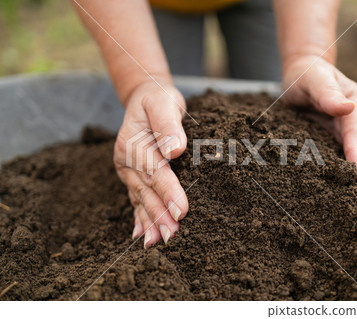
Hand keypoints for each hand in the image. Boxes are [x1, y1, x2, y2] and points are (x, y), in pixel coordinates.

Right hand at [114, 81, 188, 247]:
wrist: (145, 98)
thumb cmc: (158, 100)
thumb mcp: (164, 102)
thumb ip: (168, 124)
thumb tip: (174, 148)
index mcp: (132, 144)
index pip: (155, 171)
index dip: (168, 192)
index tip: (182, 211)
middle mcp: (126, 161)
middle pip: (146, 191)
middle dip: (159, 215)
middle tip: (173, 237)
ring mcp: (128, 171)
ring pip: (140, 199)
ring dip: (150, 222)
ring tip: (158, 243)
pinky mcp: (133, 176)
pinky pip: (136, 199)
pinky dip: (140, 218)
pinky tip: (142, 235)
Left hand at [282, 56, 356, 191]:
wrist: (302, 75)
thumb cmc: (309, 75)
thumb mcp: (316, 80)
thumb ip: (328, 94)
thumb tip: (346, 108)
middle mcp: (356, 123)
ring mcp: (346, 135)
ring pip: (356, 160)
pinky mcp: (334, 142)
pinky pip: (340, 161)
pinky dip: (344, 176)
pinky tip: (341, 193)